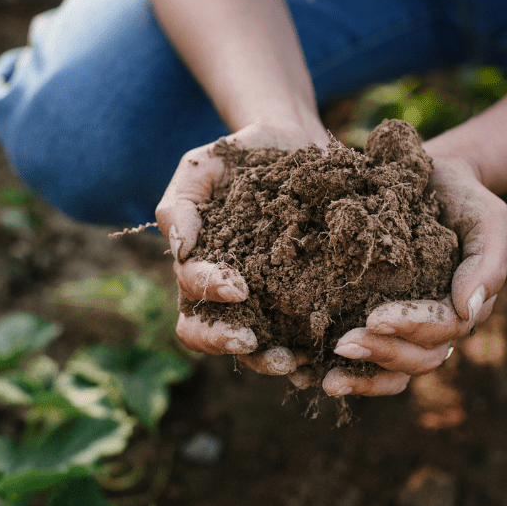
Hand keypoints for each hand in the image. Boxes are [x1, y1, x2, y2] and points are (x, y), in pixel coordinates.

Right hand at [155, 122, 325, 361]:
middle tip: (253, 341)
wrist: (294, 144)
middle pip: (215, 336)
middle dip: (229, 343)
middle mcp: (230, 295)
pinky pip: (303, 337)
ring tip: (295, 361)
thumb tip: (180, 249)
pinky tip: (326, 358)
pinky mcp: (305, 300)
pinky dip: (311, 355)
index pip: (192, 296)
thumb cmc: (240, 157)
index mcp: (200, 268)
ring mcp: (267, 302)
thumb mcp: (202, 167)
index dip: (209, 296)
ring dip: (270, 359)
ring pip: (257, 347)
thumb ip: (180, 204)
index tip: (237, 287)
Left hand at [322, 155, 506, 395]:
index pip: (443, 329)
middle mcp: (436, 326)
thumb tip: (468, 311)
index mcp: (463, 306)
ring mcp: (407, 329)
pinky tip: (313, 376)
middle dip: (382, 354)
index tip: (375, 317)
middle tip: (343, 344)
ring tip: (328, 379)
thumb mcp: (488, 219)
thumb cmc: (463, 197)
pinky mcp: (376, 321)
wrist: (431, 179)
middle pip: (418, 358)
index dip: (411, 327)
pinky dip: (347, 372)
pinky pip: (368, 360)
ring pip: (395, 370)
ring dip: (363, 376)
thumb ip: (488, 263)